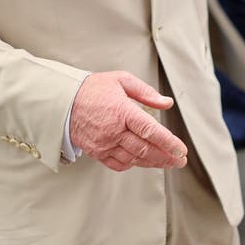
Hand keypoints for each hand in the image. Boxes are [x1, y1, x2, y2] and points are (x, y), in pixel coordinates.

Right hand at [68, 71, 187, 172]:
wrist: (63, 102)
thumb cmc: (93, 89)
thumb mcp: (122, 80)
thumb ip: (146, 92)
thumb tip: (166, 103)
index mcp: (122, 111)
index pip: (150, 131)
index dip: (169, 142)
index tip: (181, 150)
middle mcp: (113, 131)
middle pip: (145, 149)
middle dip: (166, 156)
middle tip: (180, 160)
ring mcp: (104, 144)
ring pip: (134, 159)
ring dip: (153, 163)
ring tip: (168, 163)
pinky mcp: (96, 152)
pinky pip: (118, 164)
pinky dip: (133, 164)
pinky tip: (144, 161)